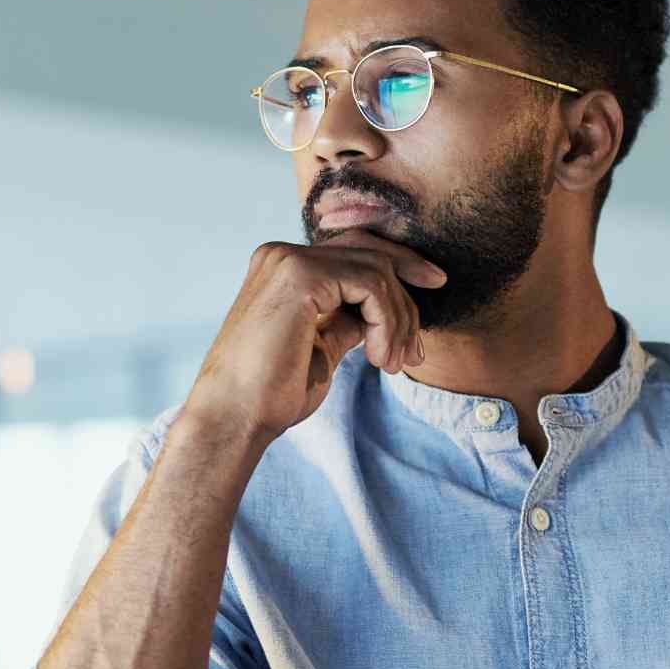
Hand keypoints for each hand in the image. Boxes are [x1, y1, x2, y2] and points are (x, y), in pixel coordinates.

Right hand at [183, 228, 446, 445]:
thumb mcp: (321, 347)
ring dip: (397, 321)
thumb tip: (379, 314)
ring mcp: (289, 261)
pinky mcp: (301, 277)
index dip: (400, 264)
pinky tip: (378, 358)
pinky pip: (371, 285)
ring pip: (376, 271)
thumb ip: (346, 320)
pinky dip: (387, 322)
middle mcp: (282, 254)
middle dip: (407, 297)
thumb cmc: (270, 393)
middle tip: (416, 350)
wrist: (234, 418)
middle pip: (370, 253)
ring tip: (392, 364)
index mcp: (282, 267)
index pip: (354, 250)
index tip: (434, 285)